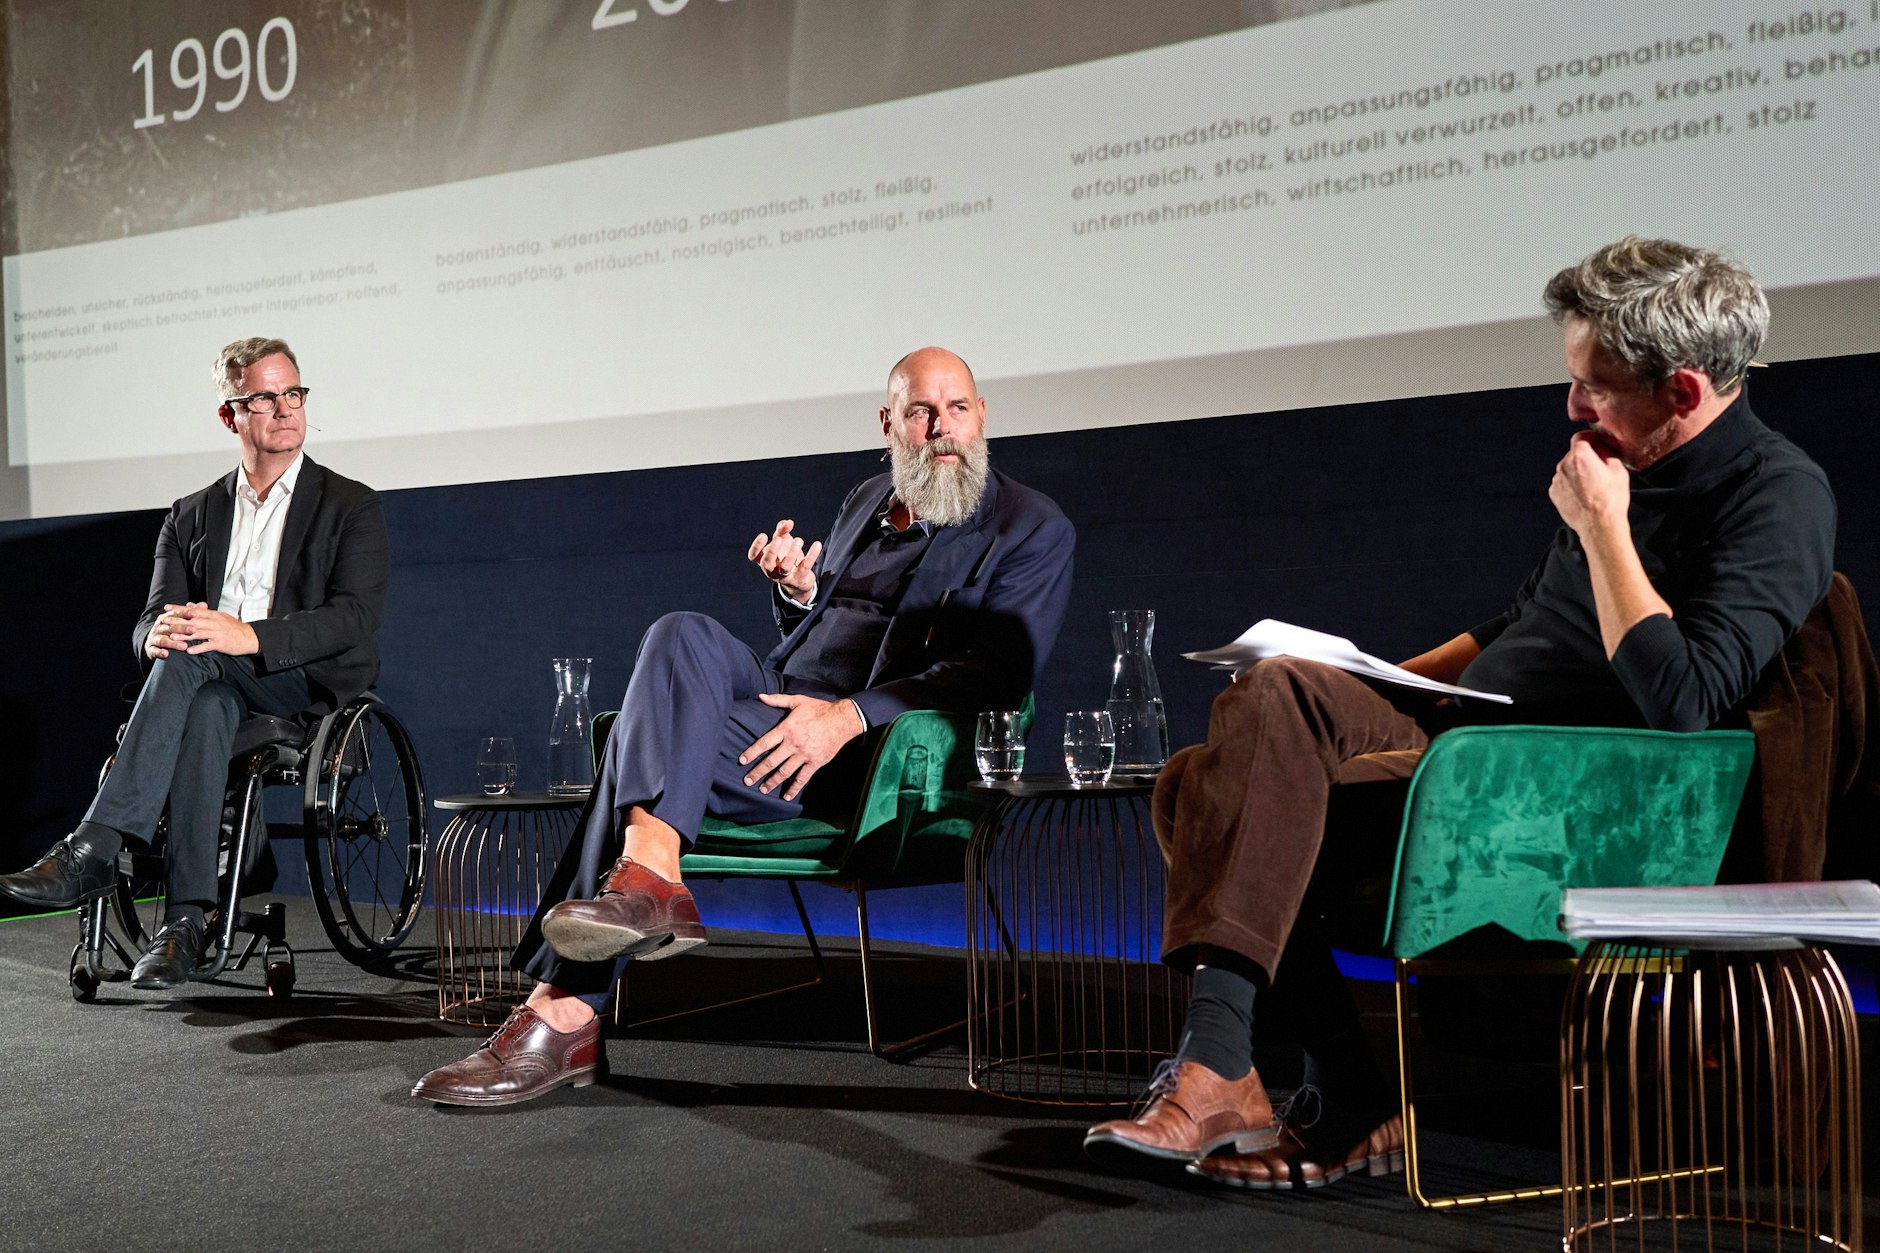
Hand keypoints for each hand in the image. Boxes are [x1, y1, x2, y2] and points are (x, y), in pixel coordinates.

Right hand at [145, 602, 199, 658]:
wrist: (152, 642)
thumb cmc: (170, 630)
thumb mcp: (178, 620)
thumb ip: (191, 613)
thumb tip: (204, 604)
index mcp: (165, 618)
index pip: (175, 614)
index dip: (185, 614)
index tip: (195, 614)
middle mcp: (159, 627)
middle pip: (170, 627)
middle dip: (182, 628)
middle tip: (193, 630)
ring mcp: (154, 638)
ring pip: (163, 640)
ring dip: (173, 643)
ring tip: (184, 646)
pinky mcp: (150, 649)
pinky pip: (154, 651)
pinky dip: (159, 652)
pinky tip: (166, 654)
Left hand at [169, 603, 259, 656]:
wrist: (250, 637)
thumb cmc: (234, 627)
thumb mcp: (220, 616)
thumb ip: (204, 612)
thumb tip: (190, 606)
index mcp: (213, 615)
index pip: (193, 610)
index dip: (179, 609)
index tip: (167, 608)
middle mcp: (214, 622)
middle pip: (193, 621)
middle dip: (178, 621)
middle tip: (165, 622)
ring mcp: (217, 633)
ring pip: (198, 633)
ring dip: (185, 636)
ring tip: (173, 638)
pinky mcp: (221, 643)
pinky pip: (207, 645)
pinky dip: (198, 648)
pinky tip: (189, 651)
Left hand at [738, 693, 863, 800]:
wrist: (841, 719)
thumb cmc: (819, 709)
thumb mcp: (797, 701)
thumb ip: (777, 700)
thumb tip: (760, 696)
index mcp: (786, 729)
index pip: (764, 743)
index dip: (752, 753)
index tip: (742, 761)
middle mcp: (793, 744)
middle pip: (771, 761)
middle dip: (758, 772)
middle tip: (747, 781)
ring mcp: (804, 755)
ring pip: (784, 772)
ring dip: (772, 782)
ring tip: (762, 789)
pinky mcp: (815, 762)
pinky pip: (802, 778)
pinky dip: (794, 788)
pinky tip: (786, 796)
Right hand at [748, 519, 821, 603]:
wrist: (798, 581)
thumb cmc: (785, 557)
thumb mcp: (782, 542)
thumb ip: (782, 530)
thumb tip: (788, 522)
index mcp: (764, 560)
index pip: (754, 556)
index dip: (756, 546)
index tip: (764, 535)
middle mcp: (771, 570)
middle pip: (767, 563)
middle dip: (772, 551)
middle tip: (778, 539)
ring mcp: (785, 576)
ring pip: (785, 567)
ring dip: (791, 553)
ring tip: (798, 540)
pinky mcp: (799, 578)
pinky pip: (805, 567)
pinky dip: (811, 555)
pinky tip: (817, 544)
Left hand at [1549, 431, 1630, 537]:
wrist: (1599, 525)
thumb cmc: (1610, 500)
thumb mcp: (1618, 470)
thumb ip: (1607, 454)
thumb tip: (1602, 451)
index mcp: (1580, 456)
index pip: (1581, 437)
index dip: (1592, 438)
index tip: (1599, 443)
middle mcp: (1563, 466)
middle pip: (1574, 453)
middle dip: (1587, 457)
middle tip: (1601, 466)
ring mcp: (1556, 480)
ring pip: (1568, 468)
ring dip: (1578, 471)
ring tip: (1593, 484)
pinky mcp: (1553, 493)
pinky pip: (1563, 482)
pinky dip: (1572, 484)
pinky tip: (1584, 493)